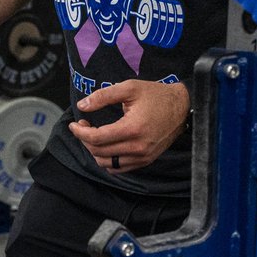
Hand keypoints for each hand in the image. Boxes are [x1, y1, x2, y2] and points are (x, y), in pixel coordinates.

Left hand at [67, 80, 189, 173]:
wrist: (182, 107)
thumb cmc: (156, 95)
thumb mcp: (129, 88)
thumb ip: (103, 96)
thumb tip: (81, 106)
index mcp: (132, 128)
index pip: (96, 138)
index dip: (80, 132)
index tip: (74, 124)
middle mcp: (137, 147)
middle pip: (98, 152)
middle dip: (85, 140)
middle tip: (83, 126)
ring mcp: (142, 157)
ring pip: (106, 164)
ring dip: (95, 151)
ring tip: (94, 136)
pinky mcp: (145, 161)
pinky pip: (118, 168)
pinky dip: (107, 160)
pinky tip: (106, 146)